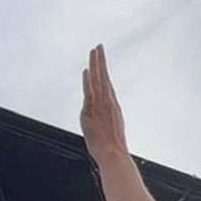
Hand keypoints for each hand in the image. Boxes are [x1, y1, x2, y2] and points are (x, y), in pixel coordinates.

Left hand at [81, 44, 128, 161]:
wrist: (113, 154)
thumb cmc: (112, 147)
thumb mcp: (111, 129)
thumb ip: (103, 119)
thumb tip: (96, 116)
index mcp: (113, 106)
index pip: (107, 83)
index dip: (103, 70)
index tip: (101, 59)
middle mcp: (108, 102)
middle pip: (103, 77)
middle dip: (101, 61)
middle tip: (99, 47)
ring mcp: (100, 106)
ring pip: (98, 81)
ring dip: (95, 65)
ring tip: (94, 51)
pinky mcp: (92, 111)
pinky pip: (90, 92)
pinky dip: (88, 81)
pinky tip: (87, 70)